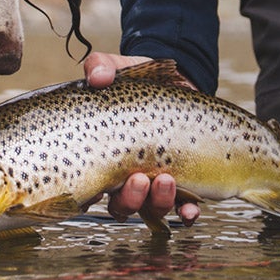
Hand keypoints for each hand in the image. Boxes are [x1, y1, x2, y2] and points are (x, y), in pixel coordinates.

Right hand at [79, 52, 200, 229]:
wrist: (177, 82)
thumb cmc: (139, 82)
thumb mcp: (118, 69)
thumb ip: (102, 67)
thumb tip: (98, 76)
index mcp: (105, 158)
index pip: (89, 189)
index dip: (87, 198)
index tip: (92, 192)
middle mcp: (128, 177)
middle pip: (123, 205)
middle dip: (130, 199)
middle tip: (137, 180)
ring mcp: (157, 182)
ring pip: (153, 208)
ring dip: (158, 202)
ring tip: (166, 180)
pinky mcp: (186, 181)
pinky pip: (185, 208)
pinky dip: (187, 213)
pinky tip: (191, 209)